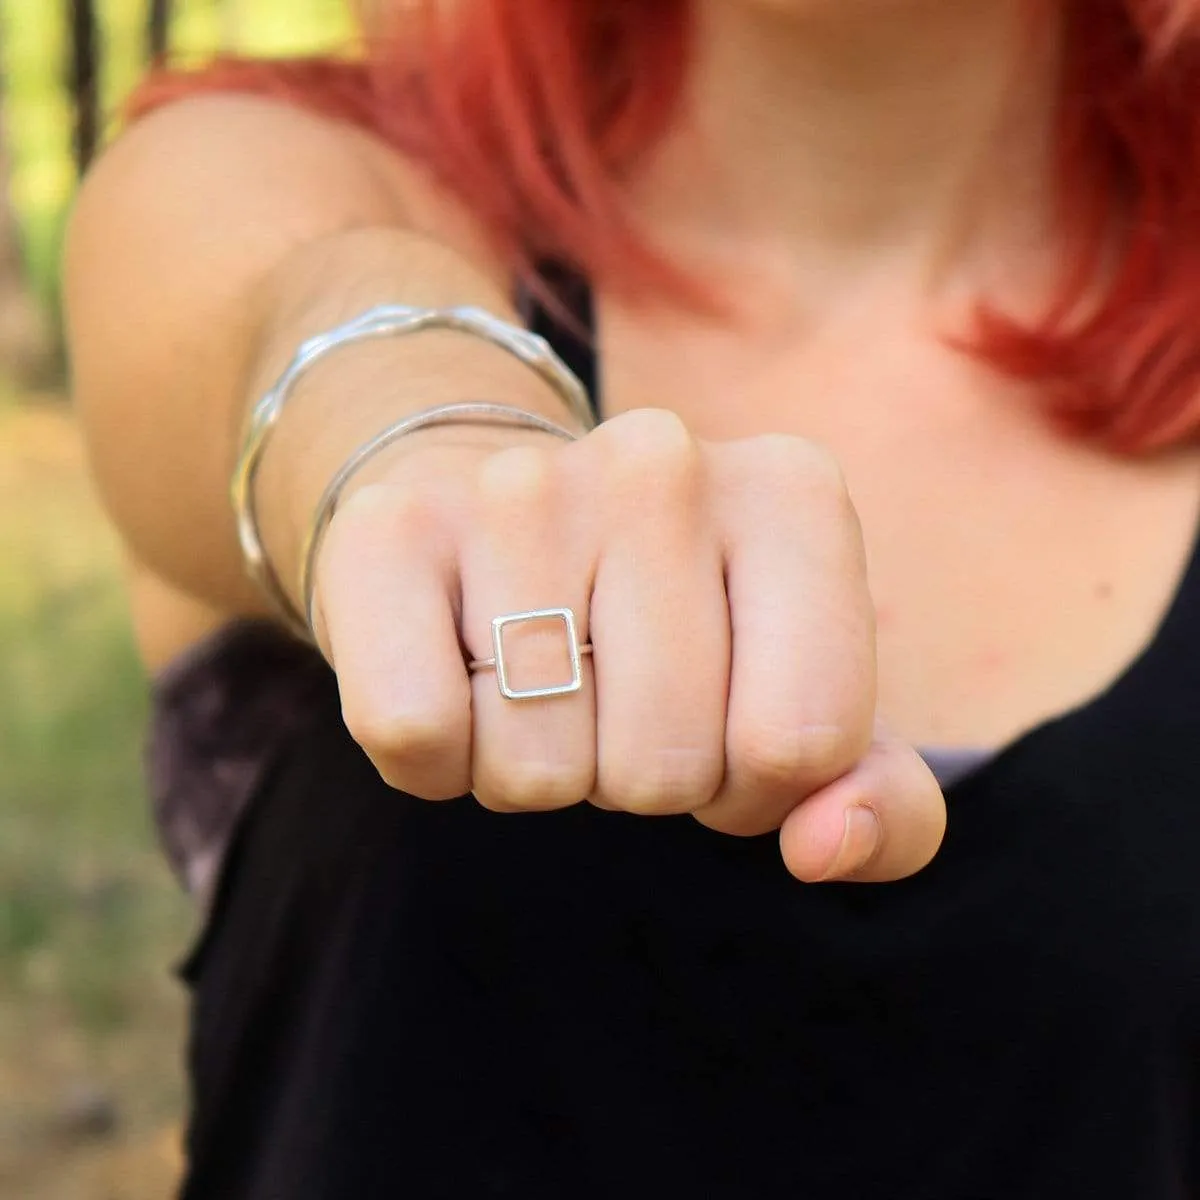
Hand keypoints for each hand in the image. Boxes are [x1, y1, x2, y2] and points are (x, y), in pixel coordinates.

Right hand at [314, 408, 945, 882]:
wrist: (490, 510)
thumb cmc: (663, 625)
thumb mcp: (797, 701)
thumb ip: (878, 798)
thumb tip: (828, 846)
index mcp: (792, 492)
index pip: (803, 743)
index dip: (753, 787)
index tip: (715, 729)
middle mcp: (663, 462)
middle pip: (666, 768)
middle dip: (639, 780)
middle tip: (611, 701)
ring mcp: (520, 487)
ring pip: (541, 769)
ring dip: (539, 772)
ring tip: (534, 681)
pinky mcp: (391, 532)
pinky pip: (419, 738)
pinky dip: (439, 761)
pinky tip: (454, 677)